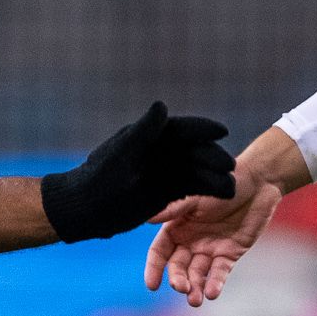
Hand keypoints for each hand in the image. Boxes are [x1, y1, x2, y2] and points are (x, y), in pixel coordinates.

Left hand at [40, 102, 236, 242]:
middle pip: (194, 150)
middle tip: (231, 166)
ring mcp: (165, 170)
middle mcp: (161, 151)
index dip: (202, 128)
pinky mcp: (167, 190)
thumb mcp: (122, 155)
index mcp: (149, 136)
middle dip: (213, 157)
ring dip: (215, 178)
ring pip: (197, 170)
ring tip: (232, 189)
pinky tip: (223, 197)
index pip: (181, 128)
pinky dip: (208, 191)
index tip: (222, 131)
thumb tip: (162, 105)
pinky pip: (193, 188)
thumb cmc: (98, 181)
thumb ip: (143, 131)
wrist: (84, 210)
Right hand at [144, 173, 287, 306]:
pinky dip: (215, 283)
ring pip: (198, 274)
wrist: (257, 183)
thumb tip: (146, 218)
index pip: (160, 252)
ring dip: (195, 287)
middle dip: (178, 279)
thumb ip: (173, 210)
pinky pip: (220, 272)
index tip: (152, 285)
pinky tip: (212, 293)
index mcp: (177, 227)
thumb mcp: (195, 198)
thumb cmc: (222, 185)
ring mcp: (210, 249)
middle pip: (178, 266)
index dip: (154, 268)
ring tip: (195, 300)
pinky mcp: (230, 254)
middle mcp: (191, 241)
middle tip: (182, 288)